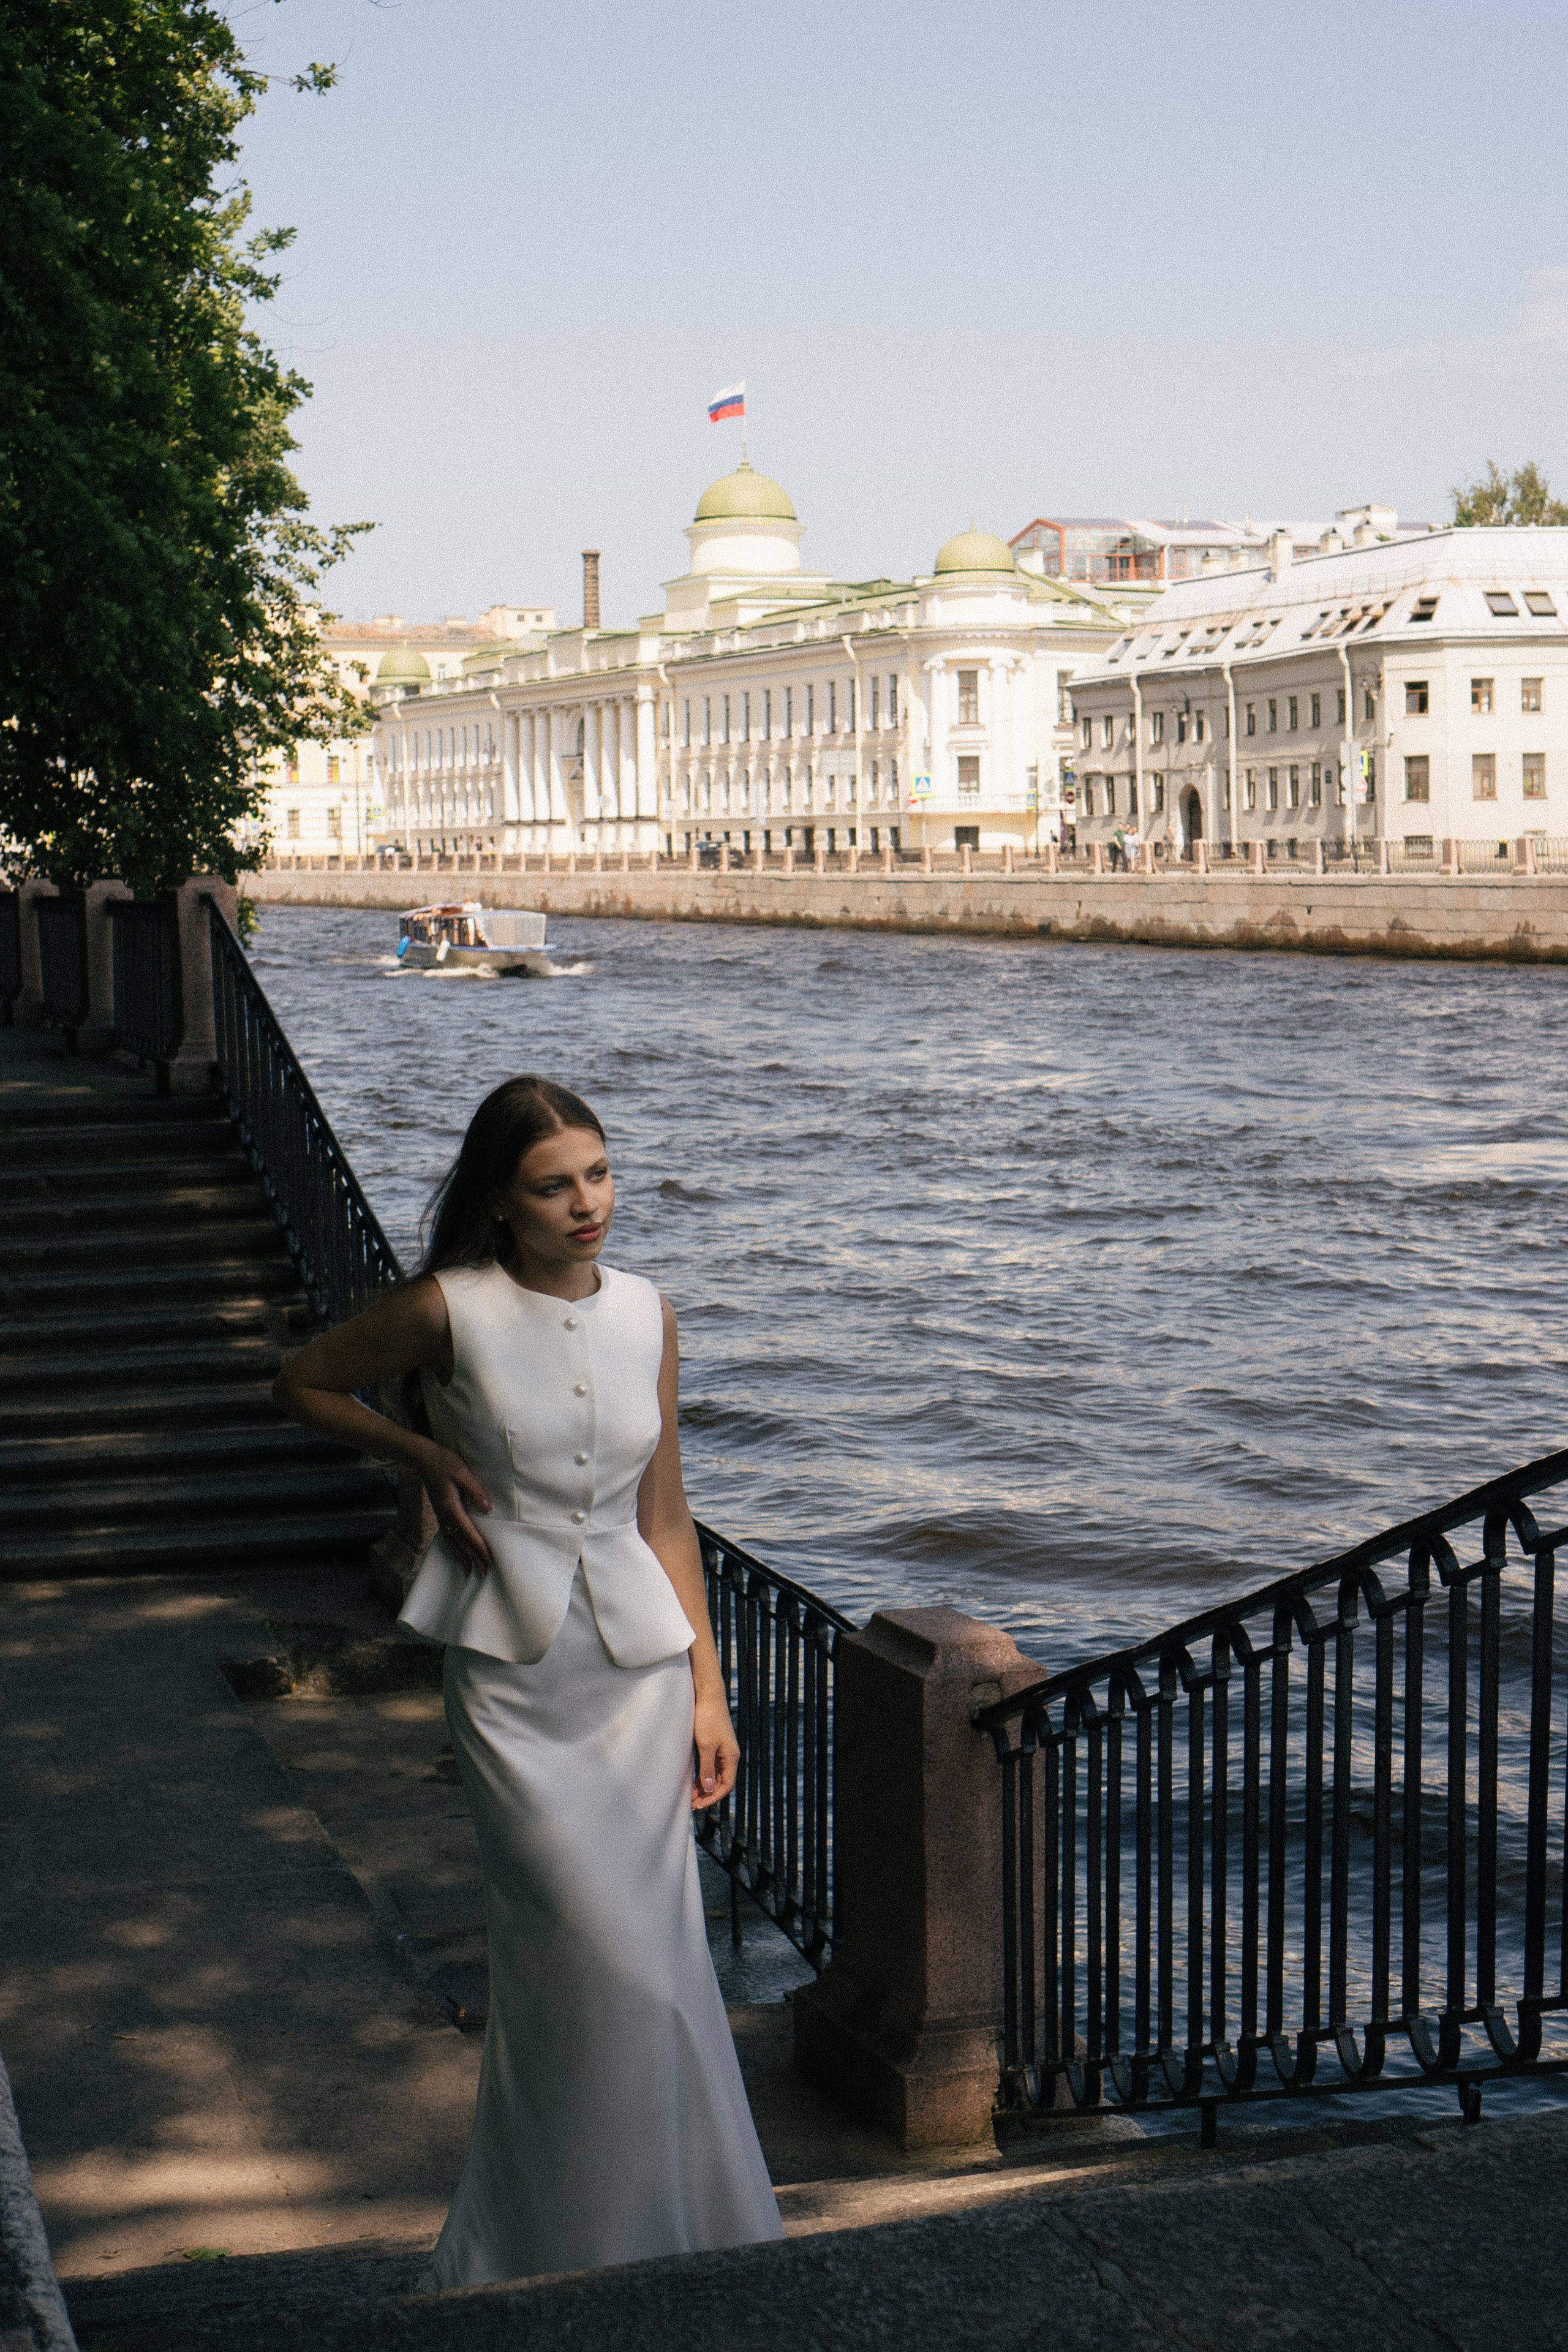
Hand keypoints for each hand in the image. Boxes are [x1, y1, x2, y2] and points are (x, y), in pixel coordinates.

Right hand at [423, 1446, 492, 1575]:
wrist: (423, 1458)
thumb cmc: (444, 1462)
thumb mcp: (462, 1472)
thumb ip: (475, 1490)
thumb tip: (487, 1508)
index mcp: (451, 1506)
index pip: (468, 1532)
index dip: (478, 1546)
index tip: (488, 1559)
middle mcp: (444, 1515)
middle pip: (460, 1542)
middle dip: (472, 1558)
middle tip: (484, 1573)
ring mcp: (440, 1516)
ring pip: (452, 1542)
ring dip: (462, 1558)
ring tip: (470, 1572)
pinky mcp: (440, 1513)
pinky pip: (447, 1536)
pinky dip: (453, 1549)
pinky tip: (457, 1555)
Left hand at [691, 1689, 738, 1810]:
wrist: (707, 1695)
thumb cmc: (707, 1718)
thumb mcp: (705, 1746)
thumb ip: (707, 1768)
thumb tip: (708, 1790)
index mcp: (731, 1756)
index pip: (726, 1785)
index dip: (713, 1797)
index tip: (699, 1805)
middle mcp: (729, 1755)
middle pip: (721, 1782)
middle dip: (707, 1794)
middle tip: (692, 1804)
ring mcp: (722, 1750)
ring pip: (715, 1775)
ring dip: (704, 1787)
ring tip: (690, 1797)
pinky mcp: (715, 1744)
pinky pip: (710, 1766)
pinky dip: (703, 1776)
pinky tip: (693, 1782)